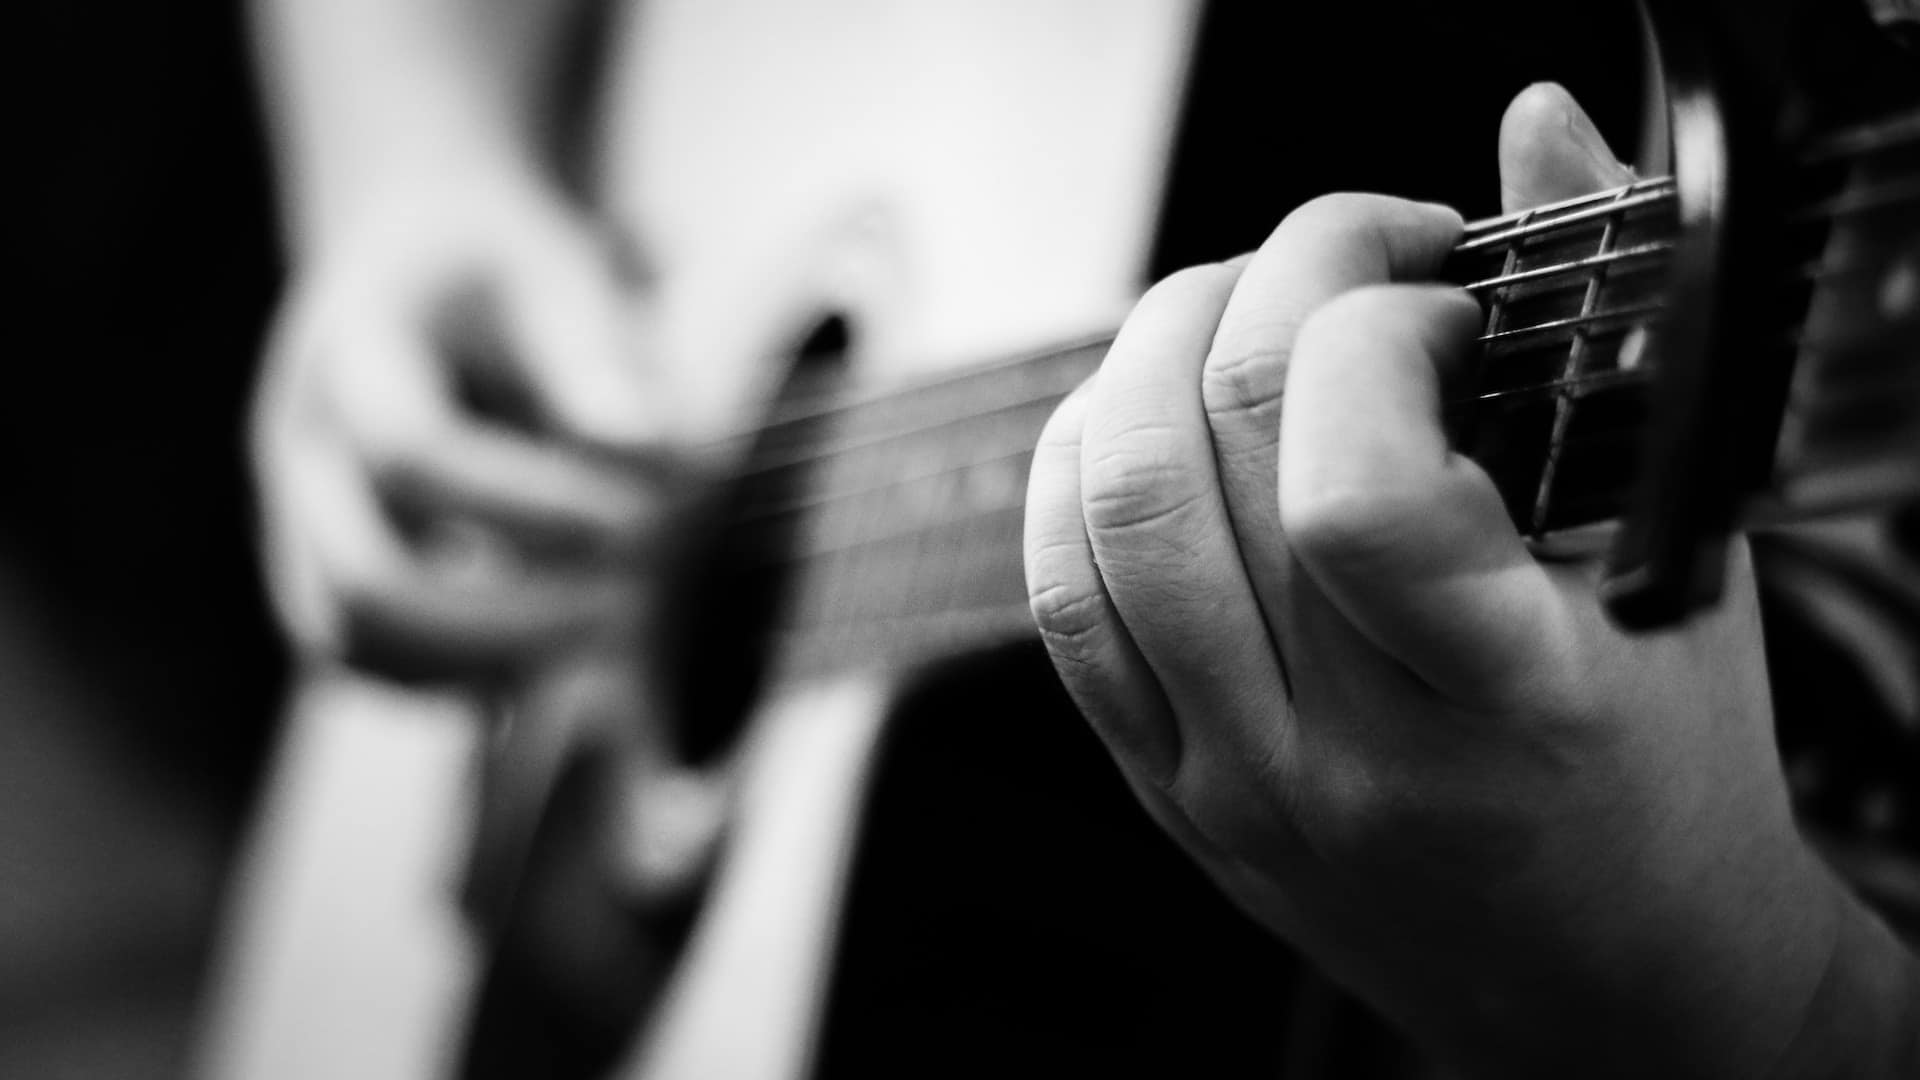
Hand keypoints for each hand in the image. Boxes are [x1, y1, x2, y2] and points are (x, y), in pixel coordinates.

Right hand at [254, 169, 726, 903]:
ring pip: (350, 646)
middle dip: (504, 623)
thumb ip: (596, 358)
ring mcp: (295, 517)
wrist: (409, 255)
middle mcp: (300, 443)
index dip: (529, 506)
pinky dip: (460, 678)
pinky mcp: (320, 571)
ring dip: (481, 666)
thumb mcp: (556, 273)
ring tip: (599, 636)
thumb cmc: (501, 268)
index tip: (636, 520)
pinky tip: (556, 649)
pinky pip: (368, 662)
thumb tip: (652, 453)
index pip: (408, 449)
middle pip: (358, 583)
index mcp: (352, 345)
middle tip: (624, 608)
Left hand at [1025, 84, 1883, 1075]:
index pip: (1353, 492)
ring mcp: (1227, 780)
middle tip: (1343, 259)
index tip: (1443, 300)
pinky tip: (1148, 409)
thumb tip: (1536, 133)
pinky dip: (1080, 463)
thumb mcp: (1671, 560)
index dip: (1372, 334)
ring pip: (1097, 514)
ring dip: (1148, 352)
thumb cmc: (1665, 784)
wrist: (1612, 987)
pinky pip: (1057, 597)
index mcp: (1499, 707)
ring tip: (1241, 312)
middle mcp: (1336, 756)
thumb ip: (1596, 339)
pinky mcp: (1162, 788)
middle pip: (1196, 455)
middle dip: (1258, 282)